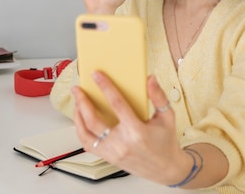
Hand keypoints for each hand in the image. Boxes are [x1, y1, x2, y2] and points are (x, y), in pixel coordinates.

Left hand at [71, 73, 189, 184]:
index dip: (105, 87)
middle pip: (94, 120)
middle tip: (77, 89)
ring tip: (77, 103)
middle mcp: (122, 143)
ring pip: (86, 134)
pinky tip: (81, 120)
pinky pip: (88, 145)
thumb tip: (150, 79)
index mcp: (137, 131)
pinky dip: (81, 131)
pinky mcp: (108, 158)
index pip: (117, 104)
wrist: (166, 169)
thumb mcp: (167, 117)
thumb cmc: (165, 142)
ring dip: (78, 116)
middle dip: (82, 102)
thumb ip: (158, 96)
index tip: (96, 75)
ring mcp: (113, 153)